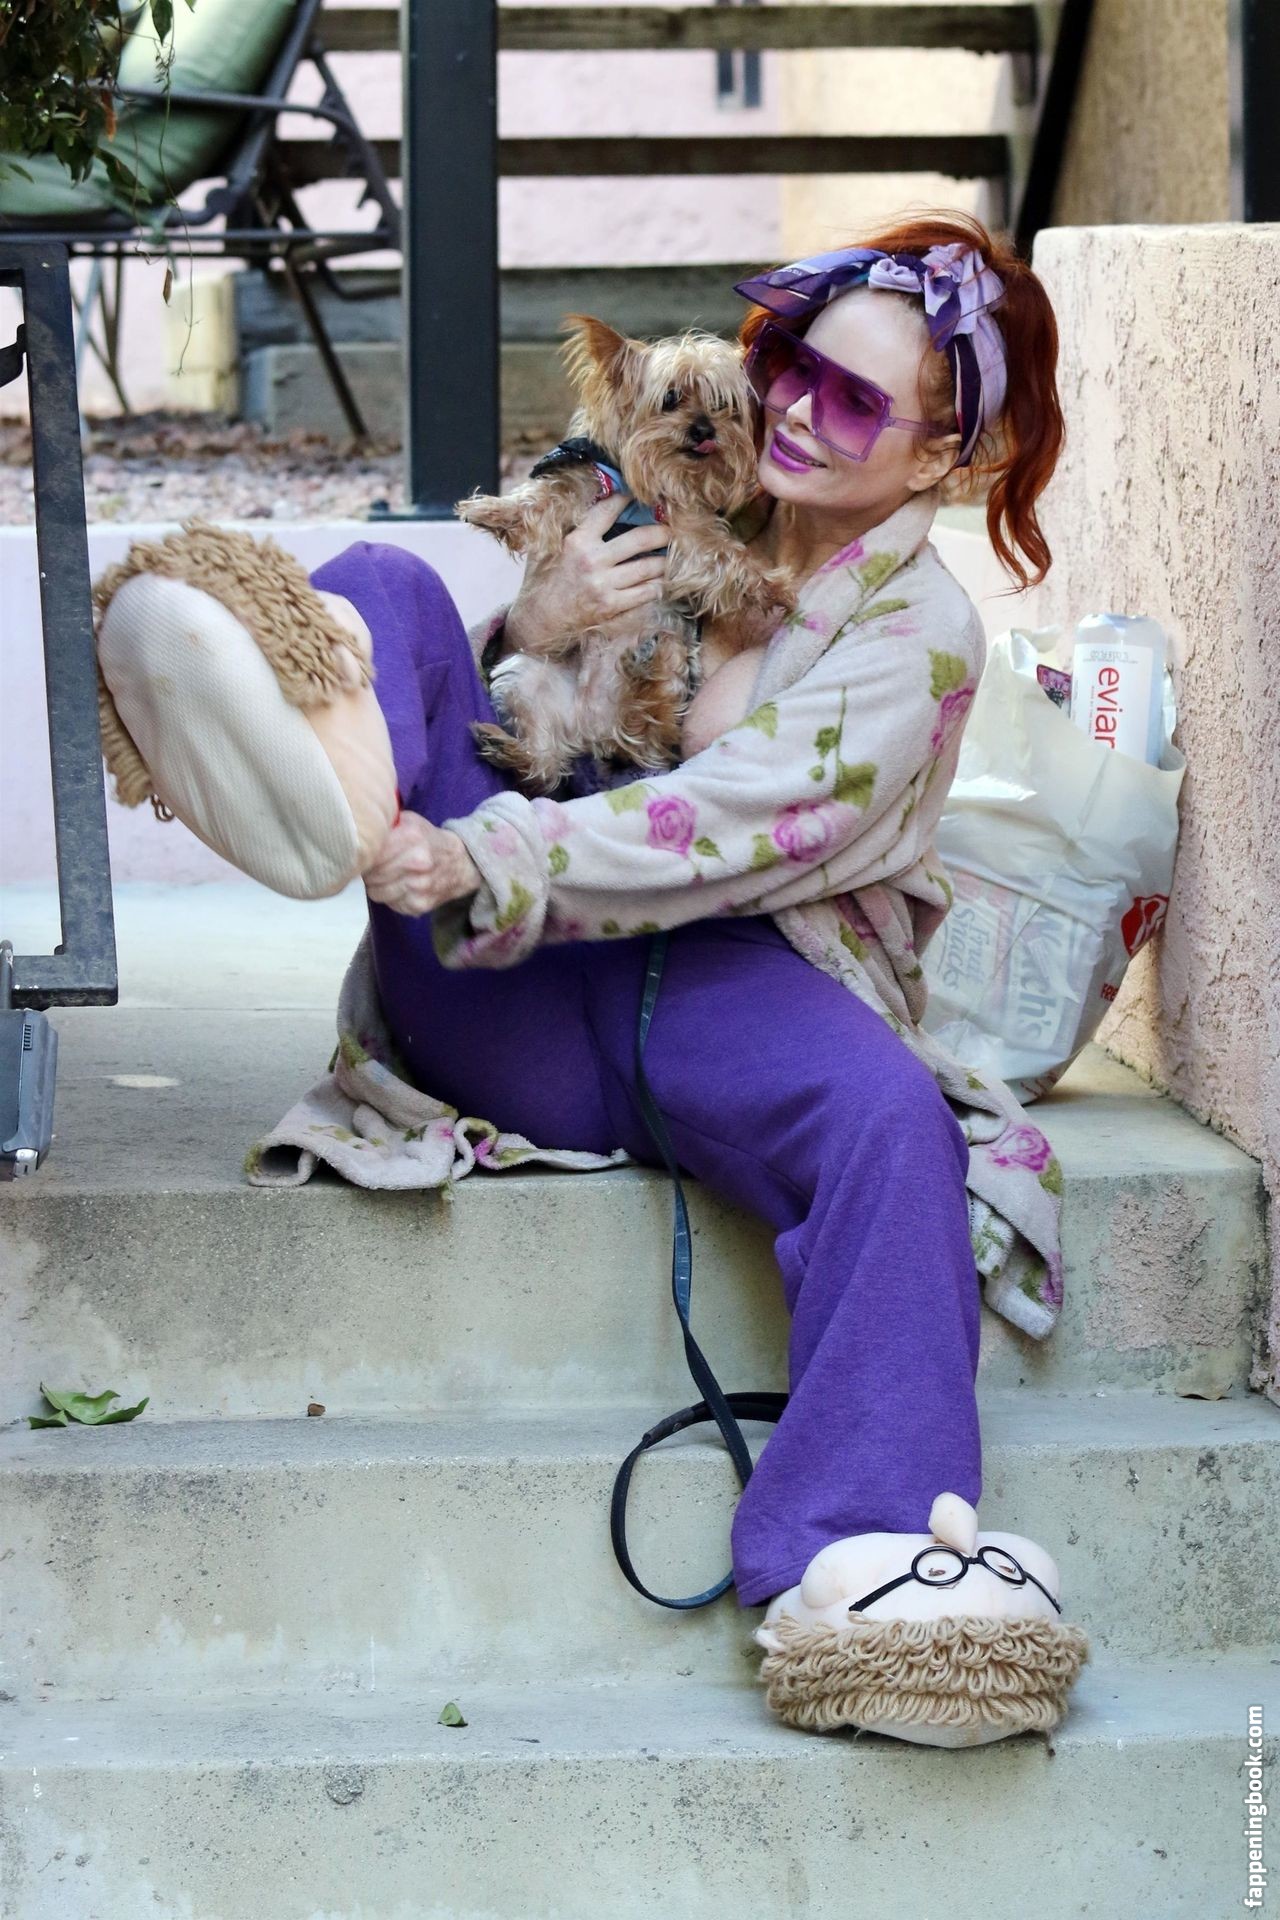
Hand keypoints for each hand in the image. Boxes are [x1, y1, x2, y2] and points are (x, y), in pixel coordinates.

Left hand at [363, 811, 481, 916]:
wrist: (463, 864)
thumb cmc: (428, 840)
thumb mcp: (410, 822)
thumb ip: (385, 824)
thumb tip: (355, 832)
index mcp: (412, 838)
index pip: (370, 852)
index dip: (364, 853)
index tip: (367, 852)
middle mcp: (417, 863)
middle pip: (371, 874)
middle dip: (370, 870)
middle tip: (377, 865)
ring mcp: (419, 887)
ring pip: (376, 892)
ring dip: (378, 885)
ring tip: (389, 876)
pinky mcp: (418, 905)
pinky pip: (390, 904)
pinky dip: (391, 897)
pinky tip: (401, 886)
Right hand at [501, 490, 669, 656]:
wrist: (540, 619)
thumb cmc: (545, 581)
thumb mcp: (549, 548)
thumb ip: (568, 529)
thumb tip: (587, 507)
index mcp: (577, 541)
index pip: (607, 511)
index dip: (625, 500)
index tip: (637, 496)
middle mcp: (592, 560)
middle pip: (639, 539)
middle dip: (660, 532)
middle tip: (671, 529)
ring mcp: (604, 585)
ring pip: (647, 568)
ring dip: (664, 561)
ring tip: (671, 555)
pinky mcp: (612, 606)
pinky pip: (645, 593)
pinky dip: (657, 585)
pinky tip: (662, 580)